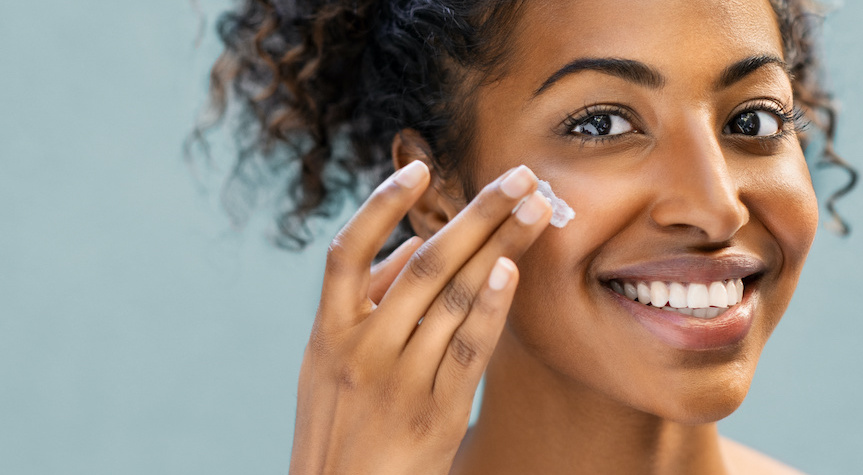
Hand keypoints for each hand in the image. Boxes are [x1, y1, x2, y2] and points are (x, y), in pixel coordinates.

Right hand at [289, 161, 551, 474]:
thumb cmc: (339, 426)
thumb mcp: (326, 366)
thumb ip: (363, 306)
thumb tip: (406, 246)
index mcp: (328, 333)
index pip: (347, 253)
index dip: (380, 207)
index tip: (421, 167)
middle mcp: (362, 350)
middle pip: (422, 265)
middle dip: (476, 214)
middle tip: (519, 175)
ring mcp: (400, 381)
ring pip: (452, 298)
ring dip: (499, 247)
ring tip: (536, 209)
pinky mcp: (438, 412)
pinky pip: (468, 350)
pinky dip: (489, 307)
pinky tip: (512, 270)